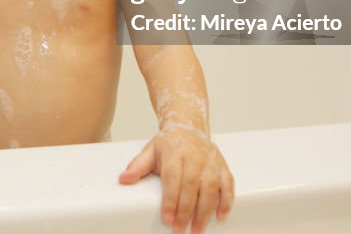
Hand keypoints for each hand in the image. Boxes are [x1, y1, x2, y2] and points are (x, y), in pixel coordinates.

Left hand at [118, 125, 233, 233]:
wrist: (188, 127)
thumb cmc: (168, 144)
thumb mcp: (150, 151)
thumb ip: (137, 166)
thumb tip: (123, 179)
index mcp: (174, 153)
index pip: (173, 178)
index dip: (171, 200)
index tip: (167, 218)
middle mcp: (194, 157)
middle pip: (192, 186)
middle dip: (186, 210)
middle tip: (180, 229)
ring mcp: (210, 161)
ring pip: (210, 187)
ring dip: (205, 210)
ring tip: (197, 229)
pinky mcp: (222, 166)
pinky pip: (228, 184)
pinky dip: (226, 201)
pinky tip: (221, 216)